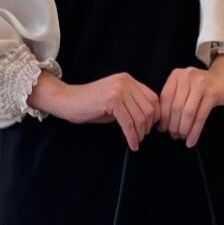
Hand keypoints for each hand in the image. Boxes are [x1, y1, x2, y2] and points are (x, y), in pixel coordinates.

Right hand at [33, 70, 158, 150]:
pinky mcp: (112, 100)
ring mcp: (119, 90)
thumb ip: (131, 104)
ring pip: (140, 117)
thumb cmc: (91, 105)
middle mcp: (126, 82)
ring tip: (135, 141)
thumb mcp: (116, 101)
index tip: (149, 128)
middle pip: (149, 108)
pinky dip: (132, 136)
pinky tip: (132, 144)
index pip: (153, 98)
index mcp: (128, 80)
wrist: (68, 101)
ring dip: (140, 133)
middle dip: (148, 126)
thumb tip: (149, 119)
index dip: (155, 115)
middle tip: (141, 137)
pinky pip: (128, 123)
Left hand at [159, 53, 223, 147]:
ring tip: (182, 137)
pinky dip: (195, 131)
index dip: (163, 116)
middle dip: (173, 125)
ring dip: (184, 129)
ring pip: (188, 113)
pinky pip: (200, 117)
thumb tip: (163, 122)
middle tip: (174, 135)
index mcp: (177, 75)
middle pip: (176, 107)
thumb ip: (174, 97)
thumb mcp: (186, 85)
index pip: (165, 98)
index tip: (162, 128)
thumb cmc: (203, 85)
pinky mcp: (213, 94)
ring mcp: (201, 84)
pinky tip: (192, 140)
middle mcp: (187, 77)